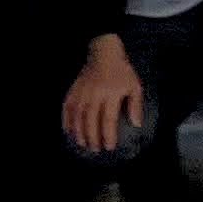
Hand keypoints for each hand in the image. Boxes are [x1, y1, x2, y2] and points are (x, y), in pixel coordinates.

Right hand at [62, 38, 144, 153]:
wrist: (104, 52)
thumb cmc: (122, 71)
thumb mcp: (134, 86)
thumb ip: (136, 105)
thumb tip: (136, 124)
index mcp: (111, 94)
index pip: (108, 118)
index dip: (108, 134)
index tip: (109, 146)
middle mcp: (94, 94)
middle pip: (90, 120)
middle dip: (92, 136)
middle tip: (95, 149)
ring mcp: (82, 92)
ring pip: (77, 115)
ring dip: (78, 131)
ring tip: (82, 143)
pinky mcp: (74, 89)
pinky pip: (67, 106)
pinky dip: (66, 119)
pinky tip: (68, 130)